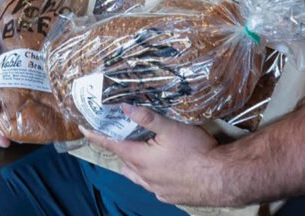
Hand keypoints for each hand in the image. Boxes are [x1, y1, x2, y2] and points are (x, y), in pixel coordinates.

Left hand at [80, 104, 220, 205]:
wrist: (222, 179)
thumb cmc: (198, 152)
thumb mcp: (172, 128)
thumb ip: (148, 118)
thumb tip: (124, 107)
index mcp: (140, 159)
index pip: (111, 145)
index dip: (96, 135)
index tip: (83, 129)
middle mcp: (144, 177)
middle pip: (124, 160)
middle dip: (120, 147)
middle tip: (122, 135)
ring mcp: (157, 189)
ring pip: (137, 176)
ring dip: (135, 164)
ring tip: (141, 152)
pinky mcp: (170, 197)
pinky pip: (153, 186)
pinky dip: (152, 176)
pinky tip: (163, 169)